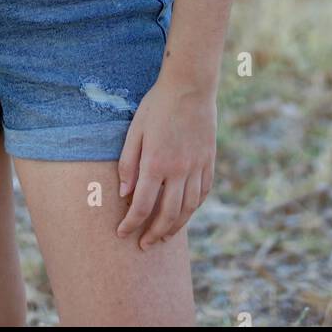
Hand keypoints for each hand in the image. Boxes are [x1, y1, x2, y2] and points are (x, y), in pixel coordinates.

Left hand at [116, 75, 215, 246]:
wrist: (190, 86)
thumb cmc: (157, 105)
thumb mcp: (135, 130)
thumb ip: (128, 164)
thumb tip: (124, 195)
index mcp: (155, 163)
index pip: (142, 206)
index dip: (131, 224)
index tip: (122, 233)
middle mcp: (178, 170)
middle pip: (167, 215)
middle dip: (154, 234)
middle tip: (144, 245)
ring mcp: (196, 167)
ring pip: (188, 208)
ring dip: (175, 227)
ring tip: (164, 236)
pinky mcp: (209, 161)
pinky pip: (203, 193)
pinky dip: (193, 208)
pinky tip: (184, 213)